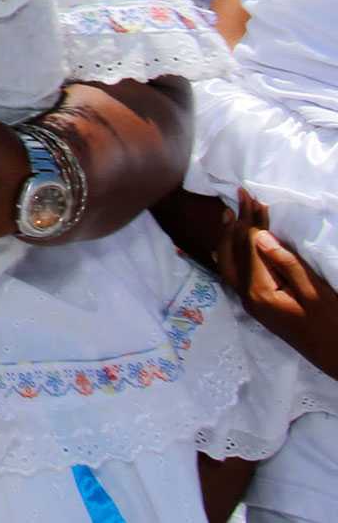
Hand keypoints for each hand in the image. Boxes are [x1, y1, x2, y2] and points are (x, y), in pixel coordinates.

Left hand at [218, 190, 337, 374]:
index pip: (248, 247)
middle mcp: (248, 298)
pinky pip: (237, 275)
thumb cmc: (332, 325)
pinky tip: (231, 247)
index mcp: (259, 292)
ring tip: (232, 214)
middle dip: (235, 225)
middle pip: (231, 254)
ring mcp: (251, 304)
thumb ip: (286, 264)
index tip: (251, 197)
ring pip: (230, 264)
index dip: (249, 220)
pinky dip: (233, 256)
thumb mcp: (314, 292)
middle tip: (240, 198)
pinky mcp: (259, 306)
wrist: (337, 359)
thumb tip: (259, 236)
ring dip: (230, 238)